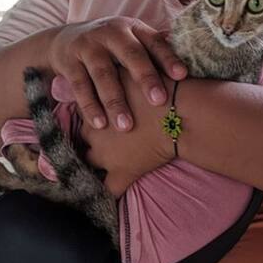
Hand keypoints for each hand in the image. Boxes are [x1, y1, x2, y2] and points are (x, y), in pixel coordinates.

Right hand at [48, 17, 186, 131]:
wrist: (64, 40)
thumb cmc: (110, 47)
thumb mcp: (131, 42)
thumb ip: (154, 53)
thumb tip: (189, 71)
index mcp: (132, 28)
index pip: (154, 42)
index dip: (168, 58)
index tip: (182, 76)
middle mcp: (111, 33)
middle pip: (130, 54)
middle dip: (145, 77)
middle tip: (158, 101)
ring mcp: (88, 46)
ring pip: (103, 74)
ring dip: (115, 101)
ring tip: (126, 125)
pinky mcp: (69, 61)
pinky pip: (80, 86)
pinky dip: (90, 106)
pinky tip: (100, 124)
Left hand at [81, 67, 175, 195]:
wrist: (180, 112)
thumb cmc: (157, 86)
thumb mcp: (128, 70)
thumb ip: (111, 72)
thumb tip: (101, 67)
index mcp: (93, 107)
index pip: (82, 110)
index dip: (91, 111)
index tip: (97, 112)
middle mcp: (94, 133)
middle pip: (82, 137)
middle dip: (90, 136)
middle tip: (102, 134)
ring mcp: (106, 156)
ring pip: (88, 162)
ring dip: (93, 161)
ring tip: (101, 160)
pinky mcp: (124, 174)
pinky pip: (109, 190)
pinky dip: (106, 193)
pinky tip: (104, 195)